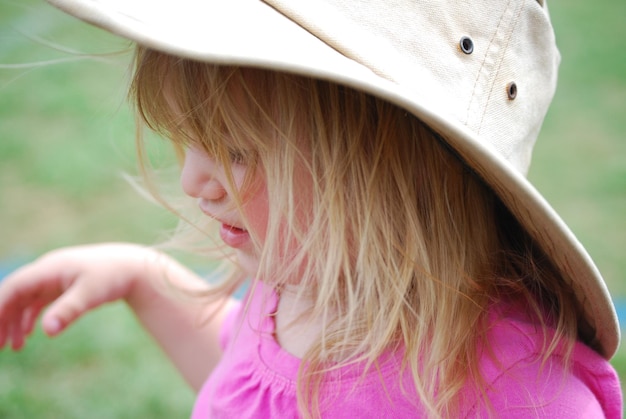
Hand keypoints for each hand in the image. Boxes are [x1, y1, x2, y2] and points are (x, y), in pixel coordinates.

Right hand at [0, 243, 163, 349]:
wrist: (134, 268)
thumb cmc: (113, 277)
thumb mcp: (90, 294)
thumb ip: (68, 311)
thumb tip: (46, 331)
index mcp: (49, 268)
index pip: (14, 287)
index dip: (0, 307)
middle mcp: (47, 271)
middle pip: (14, 294)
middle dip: (4, 319)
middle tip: (0, 346)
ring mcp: (54, 278)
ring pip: (25, 300)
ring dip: (16, 322)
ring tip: (15, 347)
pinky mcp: (63, 285)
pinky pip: (38, 302)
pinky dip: (30, 318)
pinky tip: (29, 336)